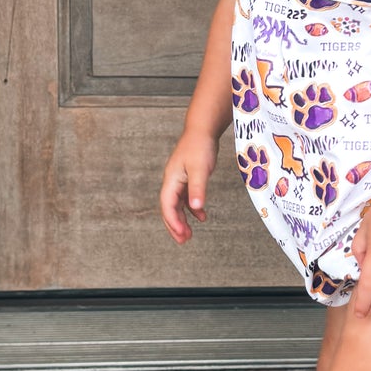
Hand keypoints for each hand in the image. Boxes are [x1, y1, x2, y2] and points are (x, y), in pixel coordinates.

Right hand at [160, 129, 216, 244]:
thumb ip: (198, 189)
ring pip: (177, 205)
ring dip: (182, 220)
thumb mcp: (201, 169)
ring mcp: (179, 179)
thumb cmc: (200, 146)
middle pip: (168, 208)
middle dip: (174, 225)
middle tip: (183, 241)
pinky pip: (186, 198)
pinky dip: (192, 209)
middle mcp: (172, 181)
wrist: (203, 129)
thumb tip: (196, 208)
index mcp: (171, 179)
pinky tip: (201, 216)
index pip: (167, 205)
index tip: (182, 235)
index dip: (173, 221)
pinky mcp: (187, 177)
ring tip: (188, 235)